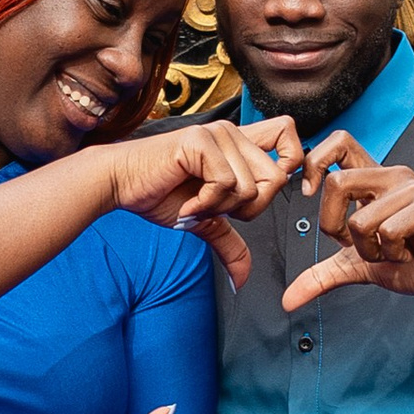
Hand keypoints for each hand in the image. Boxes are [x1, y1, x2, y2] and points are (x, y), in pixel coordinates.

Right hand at [102, 115, 302, 287]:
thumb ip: (230, 243)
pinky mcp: (201, 140)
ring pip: (253, 186)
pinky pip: (227, 184)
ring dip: (222, 207)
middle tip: (212, 207)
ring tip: (195, 203)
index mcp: (240, 145)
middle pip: (277, 178)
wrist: (120, 183)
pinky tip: (187, 202)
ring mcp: (218, 134)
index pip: (289, 137)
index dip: (293, 164)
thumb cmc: (159, 194)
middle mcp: (233, 133)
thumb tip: (242, 280)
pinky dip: (207, 203)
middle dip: (247, 208)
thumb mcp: (205, 222)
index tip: (268, 195)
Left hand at [283, 133, 413, 312]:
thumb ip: (323, 274)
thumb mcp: (359, 267)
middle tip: (356, 246)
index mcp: (373, 180)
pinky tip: (407, 254)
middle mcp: (391, 176)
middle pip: (337, 183)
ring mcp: (412, 188)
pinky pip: (389, 230)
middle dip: (334, 226)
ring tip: (392, 252)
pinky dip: (392, 254)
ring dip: (370, 251)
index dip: (315, 163)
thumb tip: (288, 299)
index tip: (311, 194)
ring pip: (361, 219)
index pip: (338, 143)